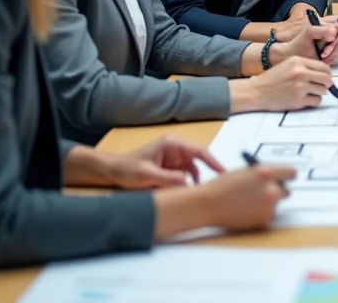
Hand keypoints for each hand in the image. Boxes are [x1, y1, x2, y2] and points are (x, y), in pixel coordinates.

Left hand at [104, 135, 225, 188]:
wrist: (112, 170)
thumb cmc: (127, 168)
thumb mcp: (147, 174)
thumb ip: (169, 178)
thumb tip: (188, 183)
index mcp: (172, 144)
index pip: (200, 151)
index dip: (214, 162)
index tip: (225, 173)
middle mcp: (176, 149)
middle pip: (198, 161)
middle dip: (205, 174)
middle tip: (213, 188)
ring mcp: (173, 158)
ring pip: (192, 170)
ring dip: (194, 181)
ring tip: (197, 194)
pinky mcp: (170, 168)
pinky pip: (184, 176)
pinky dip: (186, 184)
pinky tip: (185, 194)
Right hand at [199, 164, 296, 232]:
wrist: (208, 205)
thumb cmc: (221, 187)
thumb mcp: (245, 173)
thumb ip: (262, 174)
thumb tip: (275, 177)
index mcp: (265, 173)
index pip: (291, 173)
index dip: (288, 176)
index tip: (287, 178)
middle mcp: (270, 189)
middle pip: (286, 190)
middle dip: (277, 191)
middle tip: (265, 193)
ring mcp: (268, 206)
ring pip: (276, 204)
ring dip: (268, 204)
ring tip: (249, 203)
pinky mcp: (263, 220)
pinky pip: (268, 215)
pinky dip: (261, 214)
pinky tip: (246, 211)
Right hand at [229, 56, 331, 112]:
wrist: (256, 92)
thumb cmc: (272, 79)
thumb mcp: (288, 65)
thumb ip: (305, 67)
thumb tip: (325, 74)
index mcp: (298, 61)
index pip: (324, 67)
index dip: (327, 74)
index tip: (325, 78)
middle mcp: (301, 72)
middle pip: (327, 79)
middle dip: (327, 84)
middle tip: (322, 87)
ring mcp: (300, 87)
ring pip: (323, 90)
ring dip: (318, 93)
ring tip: (308, 93)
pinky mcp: (298, 100)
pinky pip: (317, 101)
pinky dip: (313, 101)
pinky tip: (304, 99)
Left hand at [271, 18, 337, 65]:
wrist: (290, 57)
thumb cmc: (297, 44)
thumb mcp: (308, 34)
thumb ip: (322, 30)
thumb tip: (335, 32)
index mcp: (325, 24)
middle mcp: (330, 32)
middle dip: (337, 46)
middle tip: (326, 53)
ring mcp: (330, 43)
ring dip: (334, 53)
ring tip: (323, 57)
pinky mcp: (329, 52)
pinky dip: (333, 58)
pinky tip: (325, 60)